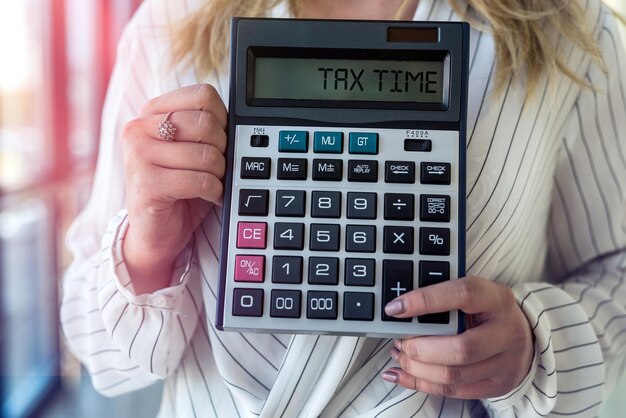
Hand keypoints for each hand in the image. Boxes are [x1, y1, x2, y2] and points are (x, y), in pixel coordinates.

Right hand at [121, 84, 226, 292]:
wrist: (155, 233)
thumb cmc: (179, 189)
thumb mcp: (193, 150)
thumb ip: (207, 129)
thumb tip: (238, 123)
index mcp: (152, 112)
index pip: (203, 96)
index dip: (223, 119)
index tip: (219, 140)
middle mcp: (139, 128)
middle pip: (207, 124)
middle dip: (223, 150)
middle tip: (216, 168)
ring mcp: (138, 155)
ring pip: (207, 154)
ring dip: (219, 175)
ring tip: (209, 183)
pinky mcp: (146, 183)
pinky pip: (200, 180)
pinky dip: (213, 191)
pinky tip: (206, 196)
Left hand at [382, 276, 533, 398]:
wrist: (526, 337)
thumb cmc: (489, 311)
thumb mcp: (476, 293)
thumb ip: (445, 296)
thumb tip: (401, 306)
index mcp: (497, 299)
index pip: (462, 296)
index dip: (425, 301)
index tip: (395, 308)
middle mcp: (506, 332)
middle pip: (460, 348)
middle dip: (419, 347)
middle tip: (399, 340)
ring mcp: (505, 363)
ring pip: (453, 374)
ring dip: (417, 368)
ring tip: (400, 354)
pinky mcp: (496, 386)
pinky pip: (453, 391)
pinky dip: (420, 384)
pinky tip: (401, 374)